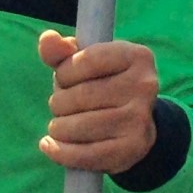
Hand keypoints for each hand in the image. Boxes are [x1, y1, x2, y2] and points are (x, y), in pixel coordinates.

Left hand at [37, 31, 160, 173]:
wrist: (135, 126)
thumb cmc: (102, 87)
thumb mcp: (85, 66)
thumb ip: (62, 52)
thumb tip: (47, 38)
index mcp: (138, 56)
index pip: (85, 60)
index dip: (65, 72)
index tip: (67, 79)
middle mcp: (145, 85)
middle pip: (78, 95)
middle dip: (59, 103)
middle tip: (65, 107)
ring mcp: (140, 118)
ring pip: (77, 126)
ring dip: (58, 128)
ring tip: (63, 126)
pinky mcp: (131, 148)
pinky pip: (82, 154)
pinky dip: (58, 151)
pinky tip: (52, 145)